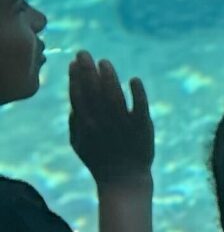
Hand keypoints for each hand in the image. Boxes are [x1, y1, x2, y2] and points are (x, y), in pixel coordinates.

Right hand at [66, 53, 152, 186]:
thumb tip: (73, 101)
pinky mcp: (142, 127)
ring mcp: (122, 124)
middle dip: (87, 71)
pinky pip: (139, 107)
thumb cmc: (99, 159)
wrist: (124, 179)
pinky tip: (134, 79)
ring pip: (114, 96)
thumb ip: (75, 123)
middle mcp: (102, 122)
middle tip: (84, 53)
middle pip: (93, 92)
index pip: (78, 97)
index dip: (75, 78)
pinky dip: (137, 93)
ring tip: (105, 62)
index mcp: (85, 125)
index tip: (74, 62)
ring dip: (109, 77)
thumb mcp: (80, 143)